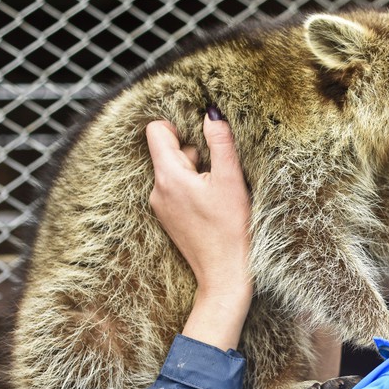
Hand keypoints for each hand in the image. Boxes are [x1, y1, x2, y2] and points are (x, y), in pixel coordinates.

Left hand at [146, 111, 252, 350]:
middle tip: (219, 173)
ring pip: (175, 171)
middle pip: (170, 151)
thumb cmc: (230, 228)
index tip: (202, 138)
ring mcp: (160, 206)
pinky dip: (193, 189)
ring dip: (196, 172)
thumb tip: (211, 113)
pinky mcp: (169, 218)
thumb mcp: (231, 179)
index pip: (157, 130)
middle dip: (195, 153)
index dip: (179, 126)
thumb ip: (221, 142)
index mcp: (169, 176)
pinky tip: (212, 206)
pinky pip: (176, 190)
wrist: (224, 274)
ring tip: (219, 192)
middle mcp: (157, 189)